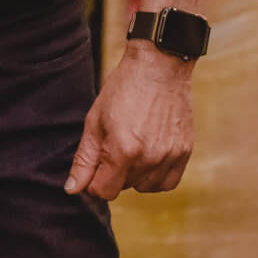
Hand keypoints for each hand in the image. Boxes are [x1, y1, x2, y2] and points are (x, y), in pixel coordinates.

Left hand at [63, 41, 195, 199]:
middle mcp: (149, 158)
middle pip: (124, 188)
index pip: (104, 191)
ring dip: (136, 175)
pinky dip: (157, 176)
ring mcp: (170, 156)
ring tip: (133, 145)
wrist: (158, 66)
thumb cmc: (122, 90)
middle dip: (114, 172)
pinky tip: (149, 155)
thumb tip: (72, 189)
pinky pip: (168, 182)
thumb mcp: (95, 122)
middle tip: (116, 141)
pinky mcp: (185, 152)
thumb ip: (84, 159)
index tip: (96, 162)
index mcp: (123, 151)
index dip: (94, 179)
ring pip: (146, 188)